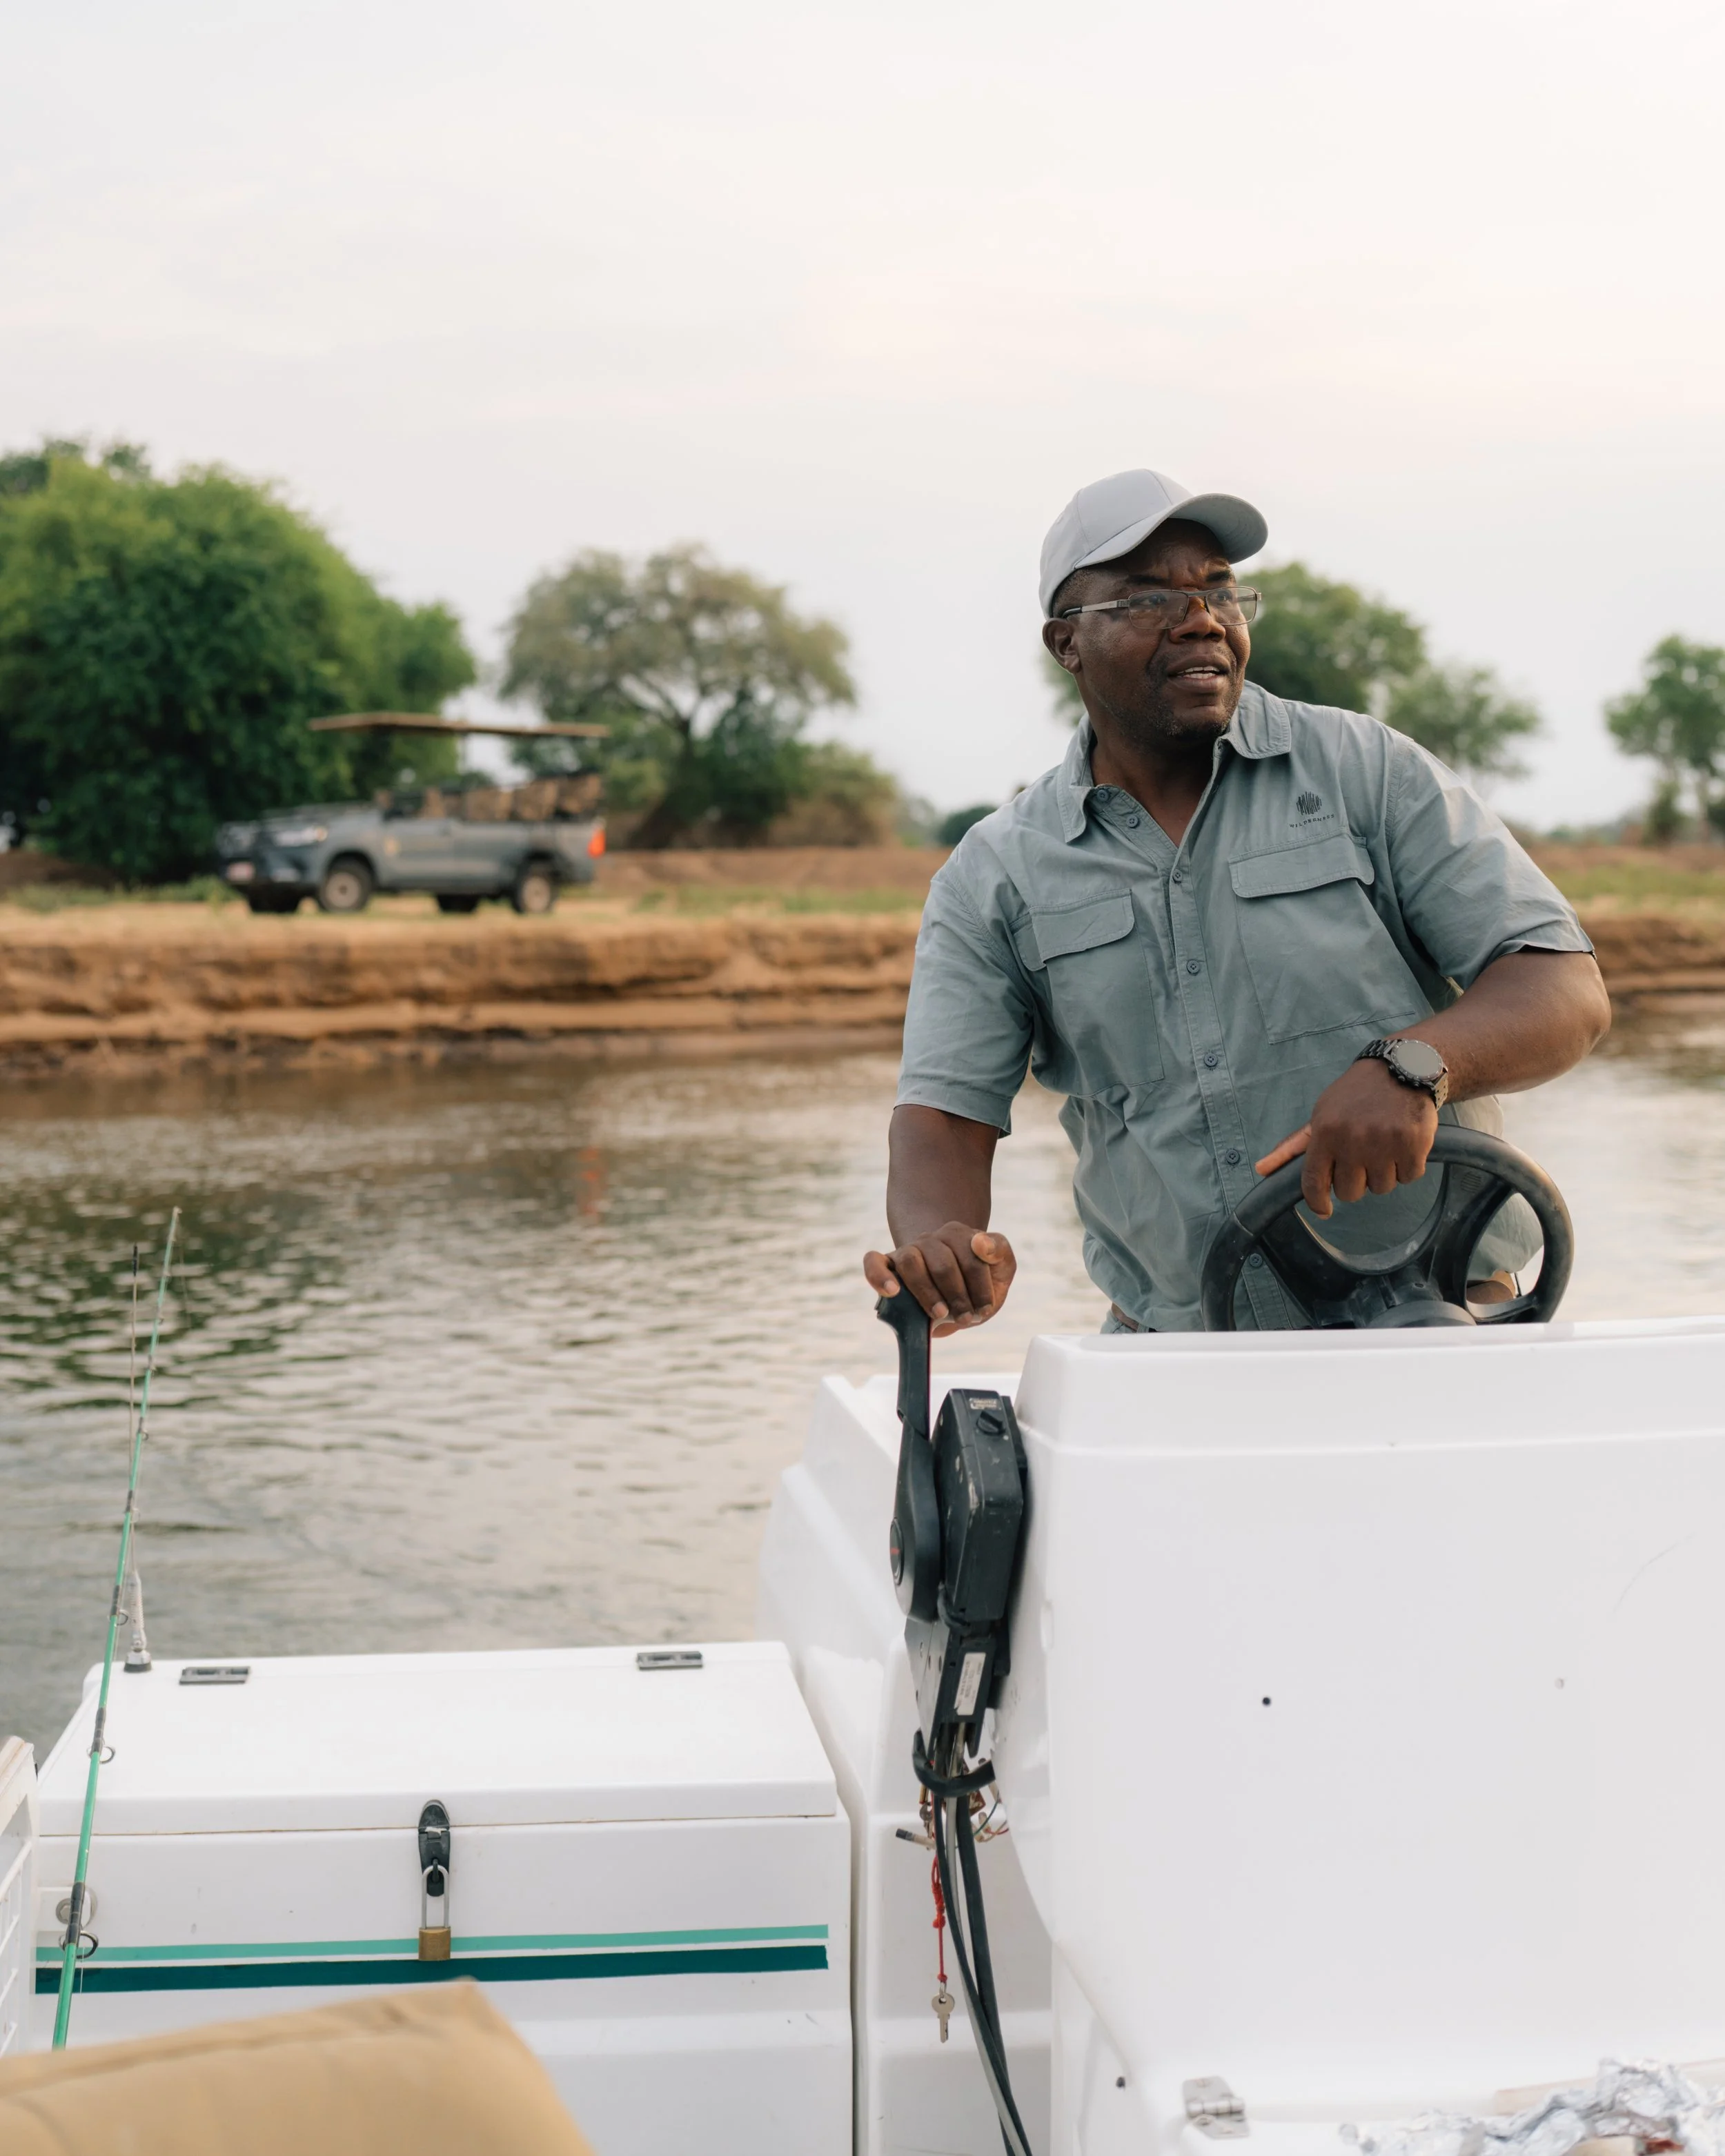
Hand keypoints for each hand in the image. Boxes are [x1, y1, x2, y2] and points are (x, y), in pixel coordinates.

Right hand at [863, 1224, 1016, 1335]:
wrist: (953, 1288)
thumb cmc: (977, 1281)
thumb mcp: (1001, 1268)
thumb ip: (1000, 1251)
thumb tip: (979, 1241)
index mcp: (960, 1235)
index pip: (970, 1256)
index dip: (980, 1287)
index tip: (985, 1308)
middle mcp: (933, 1238)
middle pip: (942, 1263)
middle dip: (957, 1296)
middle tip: (966, 1317)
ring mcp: (909, 1250)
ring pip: (911, 1262)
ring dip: (927, 1293)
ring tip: (939, 1313)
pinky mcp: (888, 1264)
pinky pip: (874, 1262)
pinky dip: (879, 1276)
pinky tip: (891, 1291)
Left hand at [1254, 1060, 1437, 1218]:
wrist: (1402, 1067)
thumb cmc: (1355, 1096)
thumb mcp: (1321, 1114)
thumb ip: (1294, 1146)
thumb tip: (1261, 1169)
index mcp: (1325, 1133)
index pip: (1313, 1183)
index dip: (1317, 1202)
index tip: (1323, 1209)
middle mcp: (1352, 1140)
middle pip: (1350, 1193)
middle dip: (1356, 1181)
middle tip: (1362, 1157)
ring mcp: (1385, 1144)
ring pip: (1381, 1188)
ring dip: (1384, 1173)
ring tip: (1384, 1145)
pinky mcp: (1414, 1145)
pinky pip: (1409, 1177)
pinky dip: (1408, 1166)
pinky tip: (1404, 1143)